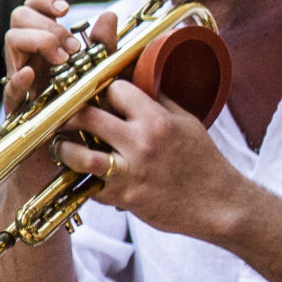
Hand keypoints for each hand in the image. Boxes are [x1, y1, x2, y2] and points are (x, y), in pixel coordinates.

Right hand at [0, 0, 107, 204]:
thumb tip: (110, 16)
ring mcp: (21, 84)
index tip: (66, 9)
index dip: (45, 1)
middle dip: (46, 22)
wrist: (62, 171)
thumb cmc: (81, 125)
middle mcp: (29, 61)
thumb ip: (103, 51)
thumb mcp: (97, 81)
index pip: (34, 9)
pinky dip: (19, 77)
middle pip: (18, 18)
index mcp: (47, 51)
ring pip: (11, 42)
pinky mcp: (17, 112)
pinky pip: (9, 89)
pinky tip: (32, 75)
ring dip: (37, 40)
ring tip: (60, 58)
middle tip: (69, 45)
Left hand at [56, 76, 236, 240]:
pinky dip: (79, 178)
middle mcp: (142, 143)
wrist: (220, 205)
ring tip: (62, 145)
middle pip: (86, 116)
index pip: (114, 89)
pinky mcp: (124, 197)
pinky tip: (78, 172)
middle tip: (62, 116)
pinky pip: (88, 184)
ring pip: (77, 154)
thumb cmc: (203, 161)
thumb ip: (157, 100)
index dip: (102, 90)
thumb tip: (131, 77)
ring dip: (63, 148)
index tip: (96, 96)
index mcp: (158, 120)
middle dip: (68, 113)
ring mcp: (130, 172)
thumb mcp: (186, 122)